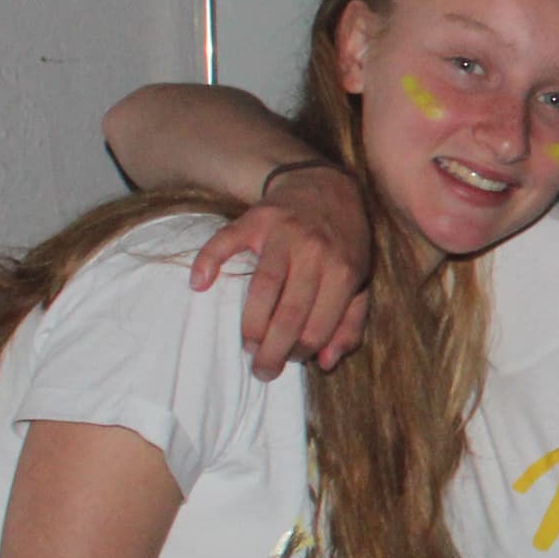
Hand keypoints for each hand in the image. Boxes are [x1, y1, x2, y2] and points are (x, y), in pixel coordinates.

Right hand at [186, 162, 374, 376]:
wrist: (327, 187)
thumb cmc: (345, 243)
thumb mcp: (359, 281)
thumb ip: (350, 323)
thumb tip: (326, 362)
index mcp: (343, 271)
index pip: (318, 326)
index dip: (302, 351)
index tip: (291, 359)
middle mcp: (314, 252)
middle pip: (289, 313)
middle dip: (272, 351)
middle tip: (262, 370)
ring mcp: (284, 234)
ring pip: (262, 287)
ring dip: (250, 324)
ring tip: (247, 345)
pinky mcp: (256, 218)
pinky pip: (226, 240)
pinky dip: (208, 261)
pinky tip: (199, 284)